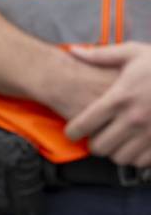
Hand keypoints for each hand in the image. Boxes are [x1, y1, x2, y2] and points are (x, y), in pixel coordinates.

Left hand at [66, 42, 150, 166]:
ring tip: (115, 141)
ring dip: (114, 152)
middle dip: (94, 143)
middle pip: (99, 147)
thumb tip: (74, 52)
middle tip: (96, 136)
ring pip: (119, 158)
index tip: (72, 131)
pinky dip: (135, 157)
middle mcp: (133, 119)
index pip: (84, 125)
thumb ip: (101, 55)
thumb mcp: (133, 53)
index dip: (72, 131)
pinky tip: (135, 145)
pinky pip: (142, 162)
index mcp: (120, 98)